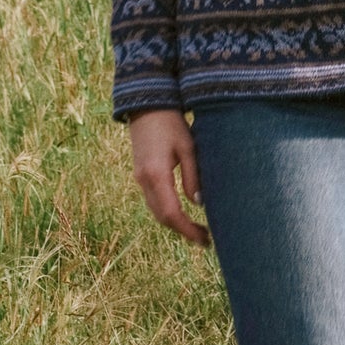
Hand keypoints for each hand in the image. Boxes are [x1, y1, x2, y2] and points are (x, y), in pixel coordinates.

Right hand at [127, 109, 208, 246]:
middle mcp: (144, 180)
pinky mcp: (140, 174)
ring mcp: (139, 178)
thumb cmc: (171, 123)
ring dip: (175, 223)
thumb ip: (192, 177)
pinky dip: (167, 212)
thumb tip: (198, 203)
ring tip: (197, 230)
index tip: (205, 239)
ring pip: (156, 211)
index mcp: (156, 175)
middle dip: (183, 231)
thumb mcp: (188, 148)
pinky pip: (153, 201)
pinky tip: (182, 213)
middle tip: (205, 239)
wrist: (146, 106)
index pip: (171, 213)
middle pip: (162, 217)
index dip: (188, 230)